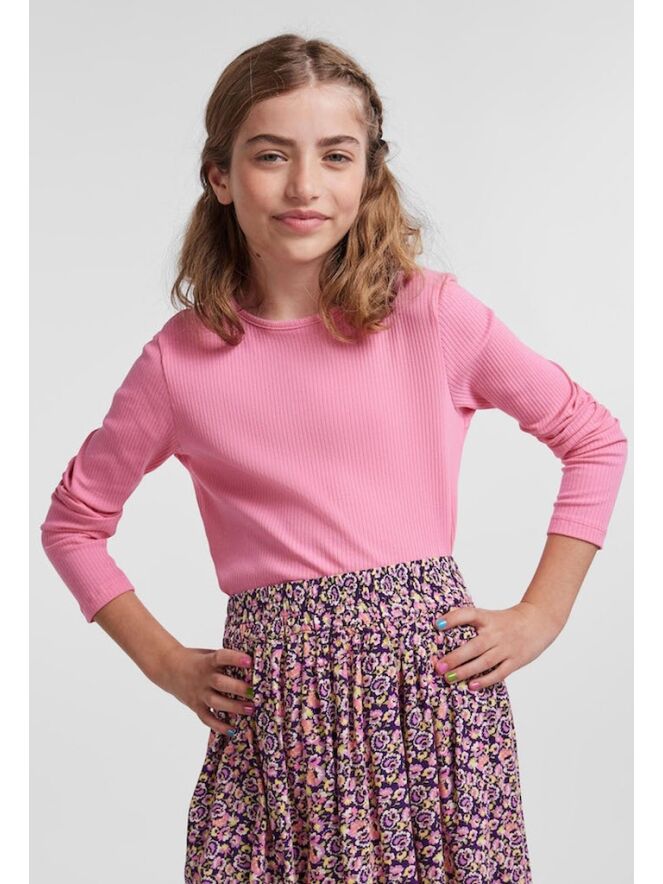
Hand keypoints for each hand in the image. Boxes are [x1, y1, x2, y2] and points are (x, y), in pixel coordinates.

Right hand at [158, 645, 254, 734]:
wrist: (168, 667)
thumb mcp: (208, 654)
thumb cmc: (196, 659)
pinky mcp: (195, 705)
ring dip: (234, 707)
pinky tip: (232, 730)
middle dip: (240, 688)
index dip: (235, 658)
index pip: (221, 657)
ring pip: (216, 702)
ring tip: (251, 709)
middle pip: (221, 683)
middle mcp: (203, 677)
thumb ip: (225, 660)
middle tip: (256, 692)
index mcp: (207, 661)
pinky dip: (219, 726)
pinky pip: (207, 718)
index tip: (249, 661)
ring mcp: (198, 693)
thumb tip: (252, 664)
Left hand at [431, 601, 562, 689]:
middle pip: (474, 646)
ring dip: (465, 671)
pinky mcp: (515, 661)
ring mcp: (507, 648)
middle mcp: (496, 633)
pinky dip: (485, 680)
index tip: (437, 625)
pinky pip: (499, 673)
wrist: (538, 621)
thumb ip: (470, 622)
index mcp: (487, 618)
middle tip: (438, 666)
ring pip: (484, 662)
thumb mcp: (489, 616)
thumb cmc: (506, 621)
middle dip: (455, 658)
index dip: (453, 619)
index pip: (468, 614)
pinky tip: (471, 686)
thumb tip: (441, 628)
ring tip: (448, 678)